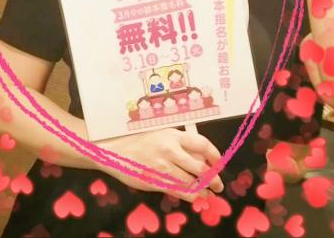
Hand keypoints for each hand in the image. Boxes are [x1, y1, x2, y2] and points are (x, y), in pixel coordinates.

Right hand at [97, 127, 223, 203]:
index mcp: (173, 135)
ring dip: (205, 191)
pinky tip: (196, 198)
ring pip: (192, 183)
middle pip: (201, 167)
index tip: (219, 163)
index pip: (202, 144)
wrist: (115, 151)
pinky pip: (179, 192)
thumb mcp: (160, 135)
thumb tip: (200, 158)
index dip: (215, 156)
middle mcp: (170, 150)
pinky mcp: (156, 181)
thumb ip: (178, 144)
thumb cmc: (139, 141)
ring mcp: (163, 167)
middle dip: (214, 179)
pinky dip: (191, 197)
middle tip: (218, 184)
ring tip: (209, 194)